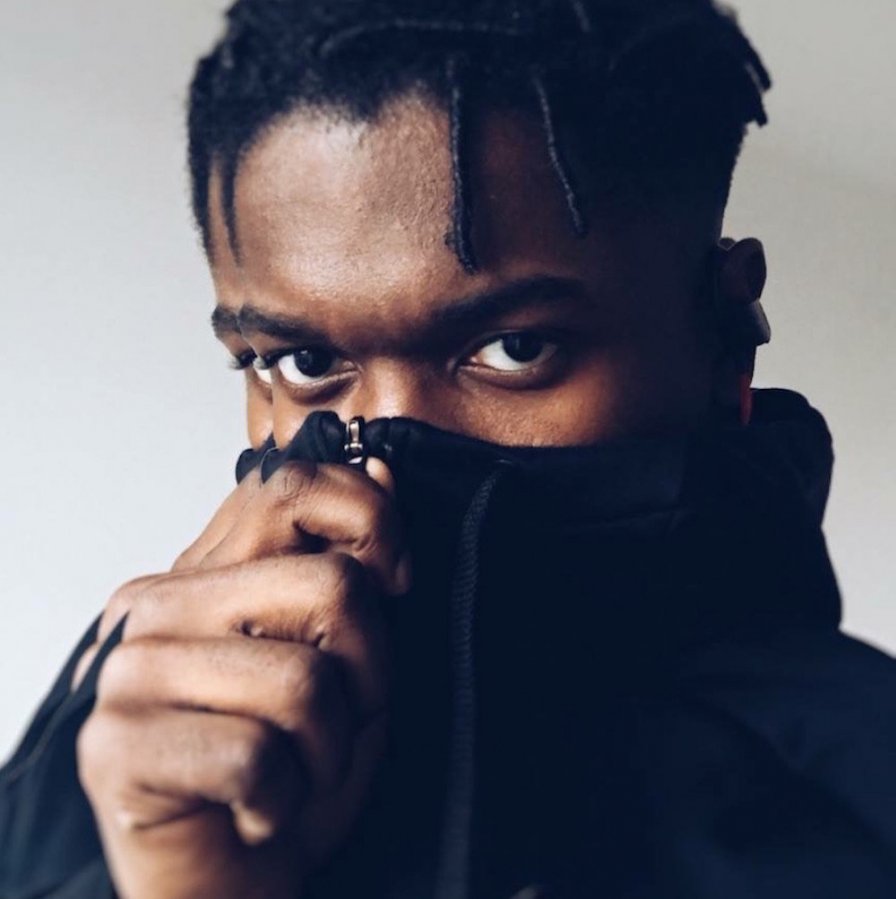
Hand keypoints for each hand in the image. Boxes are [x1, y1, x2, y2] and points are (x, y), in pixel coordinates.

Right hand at [76, 459, 407, 898]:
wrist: (234, 879)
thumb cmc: (293, 764)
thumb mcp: (350, 655)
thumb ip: (360, 564)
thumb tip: (384, 468)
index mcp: (208, 569)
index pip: (292, 486)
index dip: (372, 526)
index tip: (394, 586)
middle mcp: (159, 604)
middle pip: (330, 587)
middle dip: (369, 671)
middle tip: (334, 717)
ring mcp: (130, 672)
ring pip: (305, 681)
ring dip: (329, 749)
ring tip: (295, 769)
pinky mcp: (114, 746)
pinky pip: (256, 754)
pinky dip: (282, 798)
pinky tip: (256, 808)